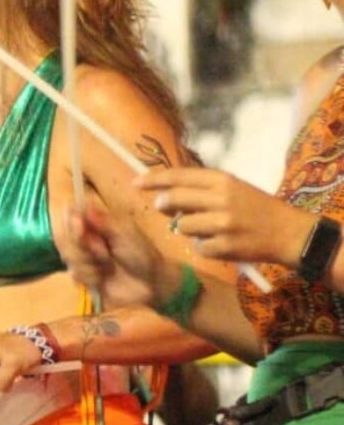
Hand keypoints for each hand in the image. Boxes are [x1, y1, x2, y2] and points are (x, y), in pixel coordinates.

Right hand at [61, 203, 168, 308]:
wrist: (150, 284)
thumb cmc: (142, 254)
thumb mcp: (125, 234)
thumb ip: (103, 222)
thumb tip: (85, 205)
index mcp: (95, 223)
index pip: (70, 214)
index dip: (70, 221)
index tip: (80, 227)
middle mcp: (85, 238)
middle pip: (64, 237)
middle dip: (83, 247)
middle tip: (106, 252)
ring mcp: (82, 257)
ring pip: (68, 257)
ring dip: (89, 263)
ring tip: (108, 266)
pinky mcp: (83, 276)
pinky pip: (74, 274)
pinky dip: (90, 276)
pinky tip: (103, 278)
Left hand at [137, 168, 313, 266]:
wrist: (289, 233)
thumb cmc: (256, 209)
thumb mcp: (232, 189)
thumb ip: (200, 191)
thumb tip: (163, 197)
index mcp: (222, 180)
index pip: (179, 176)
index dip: (154, 179)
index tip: (136, 182)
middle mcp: (221, 198)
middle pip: (174, 200)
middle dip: (164, 205)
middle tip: (163, 208)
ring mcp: (223, 223)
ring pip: (182, 226)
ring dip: (188, 230)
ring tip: (208, 229)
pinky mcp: (226, 246)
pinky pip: (198, 248)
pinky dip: (205, 247)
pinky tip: (221, 244)